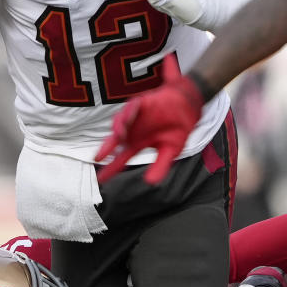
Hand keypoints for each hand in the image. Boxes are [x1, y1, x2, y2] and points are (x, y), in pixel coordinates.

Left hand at [95, 54, 202, 183]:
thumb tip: (151, 183)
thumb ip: (161, 166)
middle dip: (106, 149)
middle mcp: (133, 131)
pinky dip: (128, 114)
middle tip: (98, 158)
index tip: (102, 179)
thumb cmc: (177, 129)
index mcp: (138, 143)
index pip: (121, 157)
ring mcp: (135, 117)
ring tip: (119, 137)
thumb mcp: (171, 151)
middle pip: (115, 141)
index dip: (112, 168)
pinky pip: (131, 107)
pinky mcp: (141, 103)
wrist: (188, 108)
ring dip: (117, 130)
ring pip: (120, 123)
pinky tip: (127, 122)